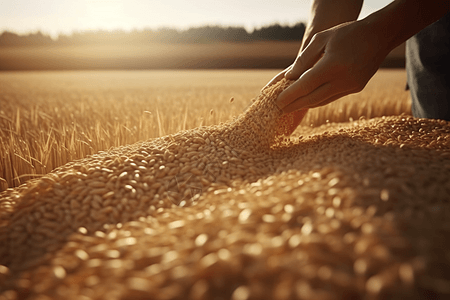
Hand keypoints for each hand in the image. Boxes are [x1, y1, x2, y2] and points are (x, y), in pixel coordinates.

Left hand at [276, 20, 390, 113]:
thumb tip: (289, 77)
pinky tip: (308, 99)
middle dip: (294, 105)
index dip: (290, 95)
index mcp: (332, 65)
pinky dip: (318, 99)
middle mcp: (343, 79)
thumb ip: (303, 59)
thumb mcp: (321, 38)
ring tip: (291, 106)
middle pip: (312, 98)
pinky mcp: (356, 87)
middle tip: (279, 109)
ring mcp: (351, 85)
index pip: (305, 86)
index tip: (277, 101)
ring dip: (306, 104)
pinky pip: (333, 97)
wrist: (380, 35)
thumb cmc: (347, 33)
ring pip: (322, 100)